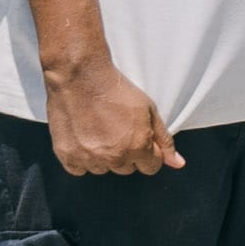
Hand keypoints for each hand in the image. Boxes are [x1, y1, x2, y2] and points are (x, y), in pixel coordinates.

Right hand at [47, 57, 178, 176]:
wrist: (81, 76)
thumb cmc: (116, 90)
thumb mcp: (149, 110)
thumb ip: (164, 139)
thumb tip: (177, 163)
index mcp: (137, 147)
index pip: (150, 167)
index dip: (148, 153)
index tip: (139, 140)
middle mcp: (114, 157)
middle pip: (127, 169)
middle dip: (126, 154)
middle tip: (117, 130)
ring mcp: (89, 158)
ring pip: (103, 169)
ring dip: (103, 157)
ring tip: (99, 131)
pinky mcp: (67, 156)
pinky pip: (79, 169)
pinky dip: (81, 158)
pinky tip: (84, 138)